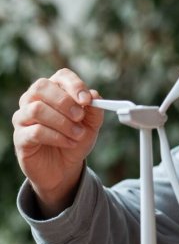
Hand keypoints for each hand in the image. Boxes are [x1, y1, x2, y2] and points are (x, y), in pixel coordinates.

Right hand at [13, 68, 103, 216]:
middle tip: (80, 117)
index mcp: (54, 90)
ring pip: (37, 109)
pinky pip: (35, 131)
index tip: (87, 100)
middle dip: (64, 101)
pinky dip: (56, 137)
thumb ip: (94, 110)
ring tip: (78, 135)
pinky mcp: (20, 137)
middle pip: (42, 87)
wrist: (65, 167)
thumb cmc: (75, 139)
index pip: (61, 76)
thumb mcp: (91, 125)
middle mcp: (34, 99)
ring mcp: (23, 117)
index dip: (74, 85)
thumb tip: (94, 95)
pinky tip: (69, 143)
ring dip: (62, 122)